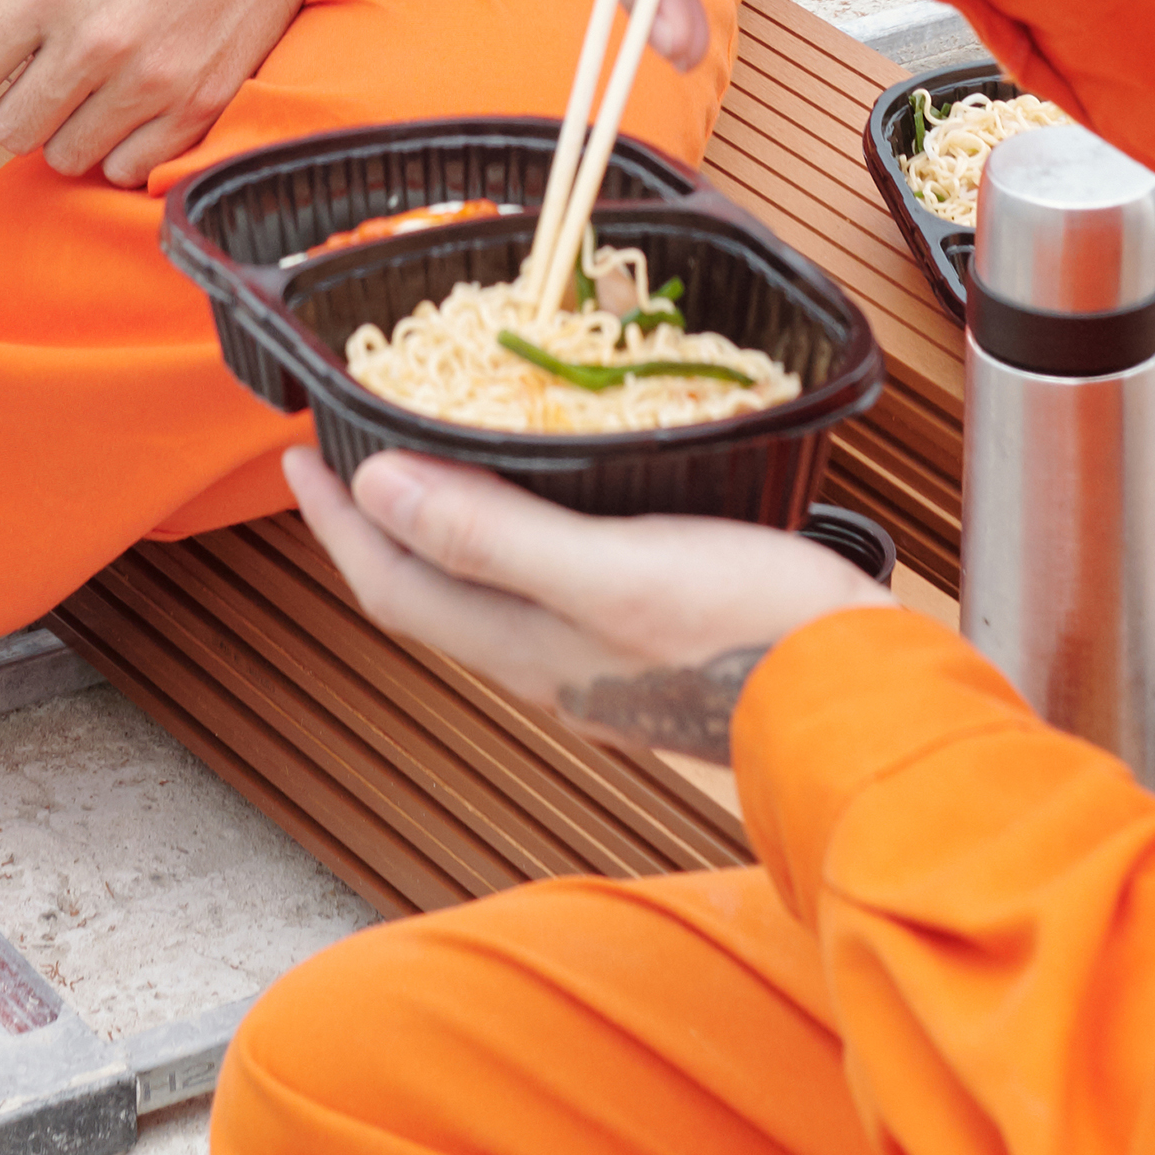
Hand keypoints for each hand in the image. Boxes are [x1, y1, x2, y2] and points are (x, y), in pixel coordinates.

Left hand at [0, 0, 344, 183]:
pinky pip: (130, 168)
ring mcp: (152, 79)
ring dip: (68, 130)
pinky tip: (131, 107)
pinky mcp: (201, 104)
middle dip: (13, 109)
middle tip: (40, 78)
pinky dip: (121, 147)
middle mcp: (96, 40)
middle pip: (11, 130)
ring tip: (92, 87)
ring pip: (67, 156)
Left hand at [278, 448, 891, 759]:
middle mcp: (545, 664)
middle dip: (375, 524)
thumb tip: (377, 487)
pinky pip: (543, 594)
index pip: (391, 584)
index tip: (296, 451)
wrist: (859, 703)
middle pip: (427, 594)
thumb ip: (494, 533)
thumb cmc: (749, 631)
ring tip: (430, 467)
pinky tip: (547, 508)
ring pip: (484, 596)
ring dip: (442, 532)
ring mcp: (595, 664)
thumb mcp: (611, 567)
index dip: (334, 520)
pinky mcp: (646, 649)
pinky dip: (513, 542)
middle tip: (348, 452)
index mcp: (523, 646)